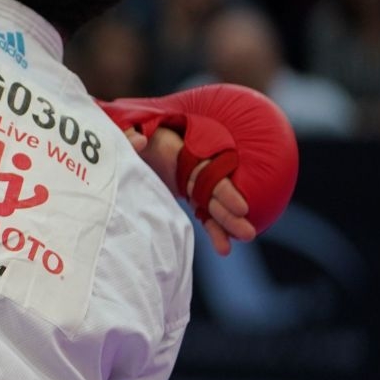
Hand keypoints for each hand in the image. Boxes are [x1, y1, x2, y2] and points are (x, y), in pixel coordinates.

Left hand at [127, 126, 256, 254]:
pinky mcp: (188, 195)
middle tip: (248, 234)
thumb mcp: (131, 131)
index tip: (242, 208)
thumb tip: (139, 140)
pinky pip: (203, 215)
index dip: (226, 192)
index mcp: (186, 154)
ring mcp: (192, 184)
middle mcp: (195, 170)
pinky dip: (214, 230)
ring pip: (213, 207)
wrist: (134, 139)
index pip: (212, 175)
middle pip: (216, 195)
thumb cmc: (135, 133)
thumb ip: (131, 135)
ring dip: (227, 225)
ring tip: (245, 239)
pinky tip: (224, 248)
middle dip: (232, 215)